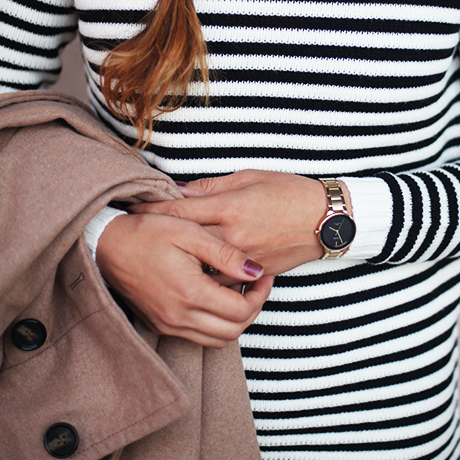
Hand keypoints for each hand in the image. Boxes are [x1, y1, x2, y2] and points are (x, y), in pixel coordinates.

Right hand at [96, 212, 272, 346]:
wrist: (106, 244)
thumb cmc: (147, 232)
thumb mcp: (190, 232)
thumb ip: (226, 254)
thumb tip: (256, 270)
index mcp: (189, 292)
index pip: (240, 311)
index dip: (260, 294)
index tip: (262, 275)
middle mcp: (178, 317)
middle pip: (233, 331)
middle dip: (252, 310)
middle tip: (256, 285)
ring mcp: (167, 325)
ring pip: (217, 340)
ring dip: (235, 320)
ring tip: (238, 291)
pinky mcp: (159, 325)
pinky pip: (197, 337)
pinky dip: (214, 324)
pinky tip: (215, 298)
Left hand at [129, 170, 343, 275]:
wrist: (328, 220)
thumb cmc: (289, 191)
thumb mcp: (250, 177)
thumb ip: (211, 187)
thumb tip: (180, 190)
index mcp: (229, 208)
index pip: (180, 210)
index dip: (152, 208)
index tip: (131, 207)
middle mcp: (232, 237)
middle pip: (183, 242)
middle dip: (159, 236)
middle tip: (135, 233)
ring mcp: (243, 259)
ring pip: (199, 269)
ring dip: (180, 263)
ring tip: (159, 257)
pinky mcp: (254, 274)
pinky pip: (221, 282)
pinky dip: (206, 277)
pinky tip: (193, 272)